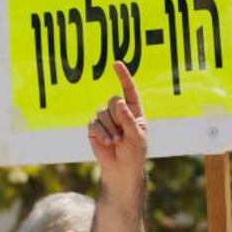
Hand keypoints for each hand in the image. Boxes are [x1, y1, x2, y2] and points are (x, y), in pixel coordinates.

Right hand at [88, 61, 147, 184]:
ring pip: (102, 112)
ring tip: (117, 141)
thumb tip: (118, 100)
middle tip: (123, 133)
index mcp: (134, 111)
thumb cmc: (134, 152)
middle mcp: (119, 112)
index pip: (129, 90)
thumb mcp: (136, 136)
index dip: (123, 76)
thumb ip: (128, 118)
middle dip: (118, 117)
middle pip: (113, 100)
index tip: (116, 63)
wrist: (122, 168)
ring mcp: (106, 119)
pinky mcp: (94, 127)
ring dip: (110, 128)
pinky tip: (108, 142)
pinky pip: (94, 123)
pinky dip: (102, 133)